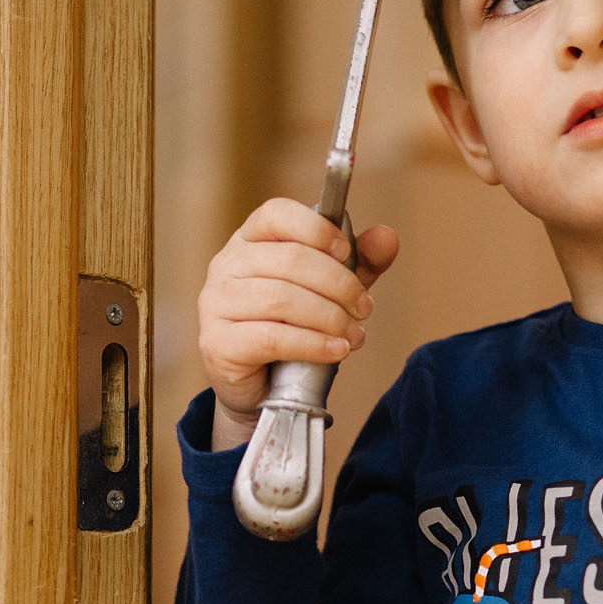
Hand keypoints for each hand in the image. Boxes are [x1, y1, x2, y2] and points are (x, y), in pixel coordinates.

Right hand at [197, 198, 399, 450]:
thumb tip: (387, 237)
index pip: (276, 214)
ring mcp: (216, 304)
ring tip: (355, 335)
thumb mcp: (331, 290)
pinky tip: (337, 351)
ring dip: (330, 318)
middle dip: (339, 284)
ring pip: (282, 299)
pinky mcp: (218, 343)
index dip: (316, 229)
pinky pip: (272, 338)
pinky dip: (313, 344)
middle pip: (290, 259)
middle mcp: (226, 265)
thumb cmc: (292, 328)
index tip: (346, 253)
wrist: (260, 389)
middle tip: (365, 308)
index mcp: (249, 240)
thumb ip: (359, 262)